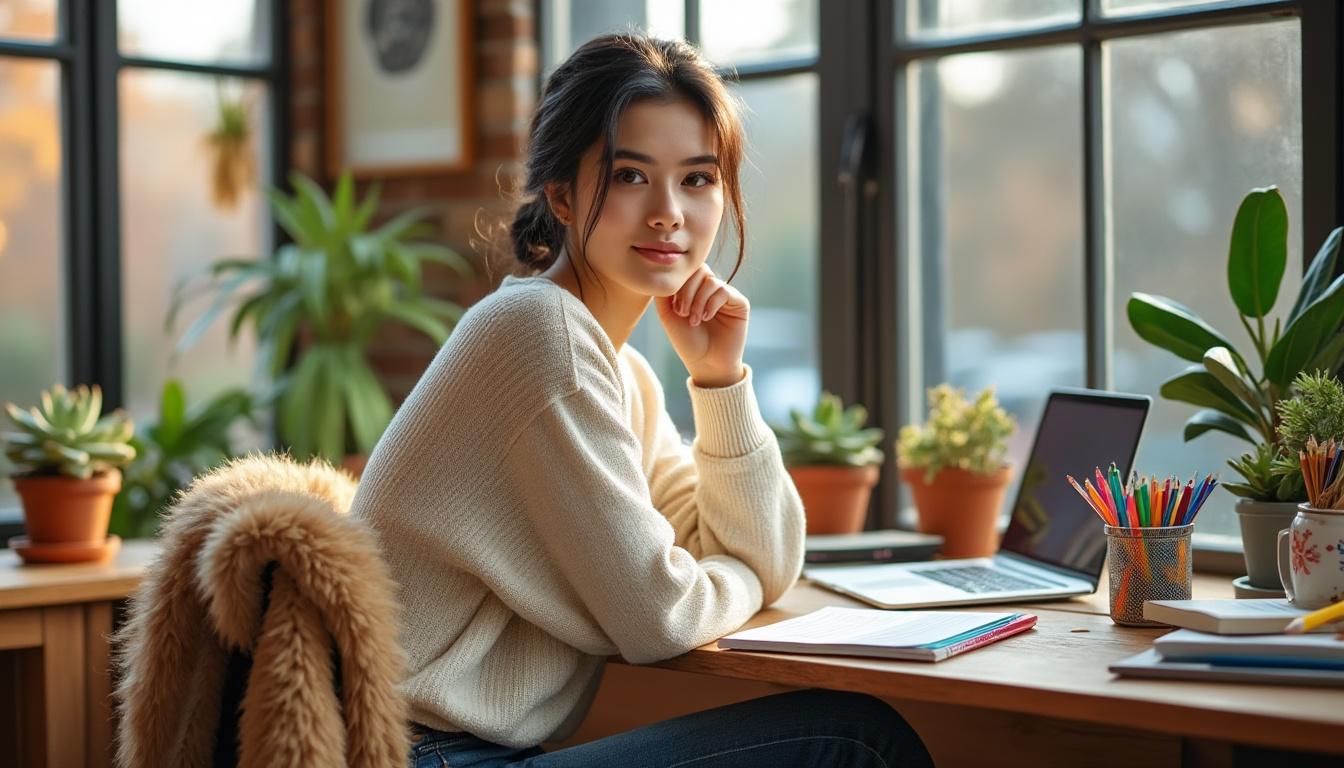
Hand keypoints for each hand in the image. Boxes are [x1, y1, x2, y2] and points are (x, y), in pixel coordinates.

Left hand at [654, 264, 748, 387]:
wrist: (706, 363)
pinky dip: (711, 304)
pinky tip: (705, 318)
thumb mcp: (668, 316)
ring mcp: (726, 295)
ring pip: (711, 281)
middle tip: (682, 312)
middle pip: (700, 270)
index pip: (688, 270)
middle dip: (687, 291)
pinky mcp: (739, 303)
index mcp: (695, 289)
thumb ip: (663, 294)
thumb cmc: (687, 341)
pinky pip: (724, 291)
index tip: (674, 307)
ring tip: (694, 320)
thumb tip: (663, 272)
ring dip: (698, 301)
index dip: (679, 284)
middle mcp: (711, 289)